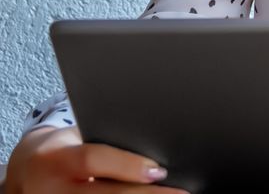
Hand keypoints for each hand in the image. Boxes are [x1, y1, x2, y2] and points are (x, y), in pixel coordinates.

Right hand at [5, 127, 186, 193]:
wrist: (28, 172)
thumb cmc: (65, 150)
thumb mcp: (77, 139)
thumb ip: (107, 144)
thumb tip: (155, 144)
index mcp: (57, 159)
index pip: (93, 159)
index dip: (127, 165)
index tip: (159, 170)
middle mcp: (53, 189)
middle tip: (181, 193)